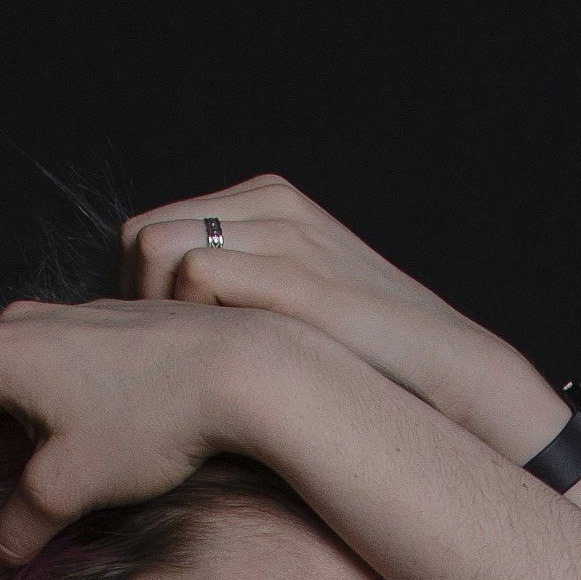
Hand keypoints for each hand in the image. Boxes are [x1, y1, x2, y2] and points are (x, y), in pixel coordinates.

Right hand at [0, 297, 313, 561]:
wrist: (235, 370)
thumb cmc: (145, 422)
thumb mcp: (66, 489)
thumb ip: (11, 530)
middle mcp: (11, 325)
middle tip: (9, 521)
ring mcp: (55, 318)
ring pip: (10, 396)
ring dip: (18, 450)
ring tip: (55, 493)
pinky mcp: (96, 324)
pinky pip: (50, 378)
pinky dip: (52, 422)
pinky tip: (94, 453)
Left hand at [113, 172, 562, 462]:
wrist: (449, 376)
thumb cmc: (367, 364)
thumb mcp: (295, 311)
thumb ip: (240, 296)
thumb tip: (163, 330)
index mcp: (268, 204)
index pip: (152, 230)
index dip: (134, 295)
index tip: (152, 354)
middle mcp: (270, 205)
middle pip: (142, 236)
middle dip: (131, 302)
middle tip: (156, 367)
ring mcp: (284, 233)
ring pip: (158, 248)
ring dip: (150, 312)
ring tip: (176, 369)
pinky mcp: (296, 273)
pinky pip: (197, 276)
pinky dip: (182, 322)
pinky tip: (203, 370)